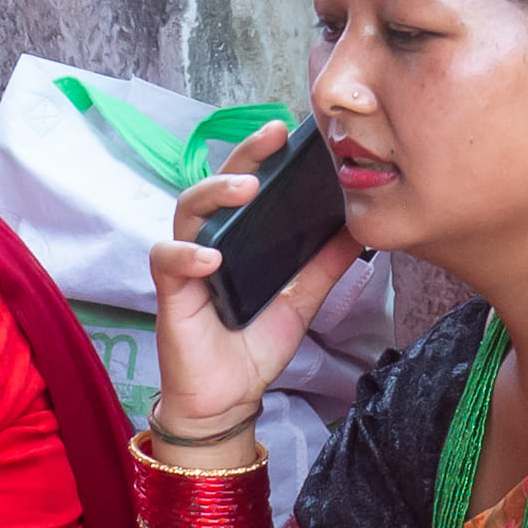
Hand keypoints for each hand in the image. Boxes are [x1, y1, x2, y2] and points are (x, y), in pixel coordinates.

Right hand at [146, 119, 360, 436]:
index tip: (289, 130)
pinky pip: (167, 259)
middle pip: (215, 183)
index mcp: (238, 236)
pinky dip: (186, 254)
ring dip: (214, 194)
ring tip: (244, 188)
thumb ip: (324, 264)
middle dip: (243, 155)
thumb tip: (360, 227)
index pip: (246, 183)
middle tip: (272, 136)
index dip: (262, 154)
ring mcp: (186, 262)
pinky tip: (211, 256)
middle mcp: (208, 239)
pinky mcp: (170, 292)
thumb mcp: (301, 300)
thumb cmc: (254, 345)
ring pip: (187, 210)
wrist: (228, 397)